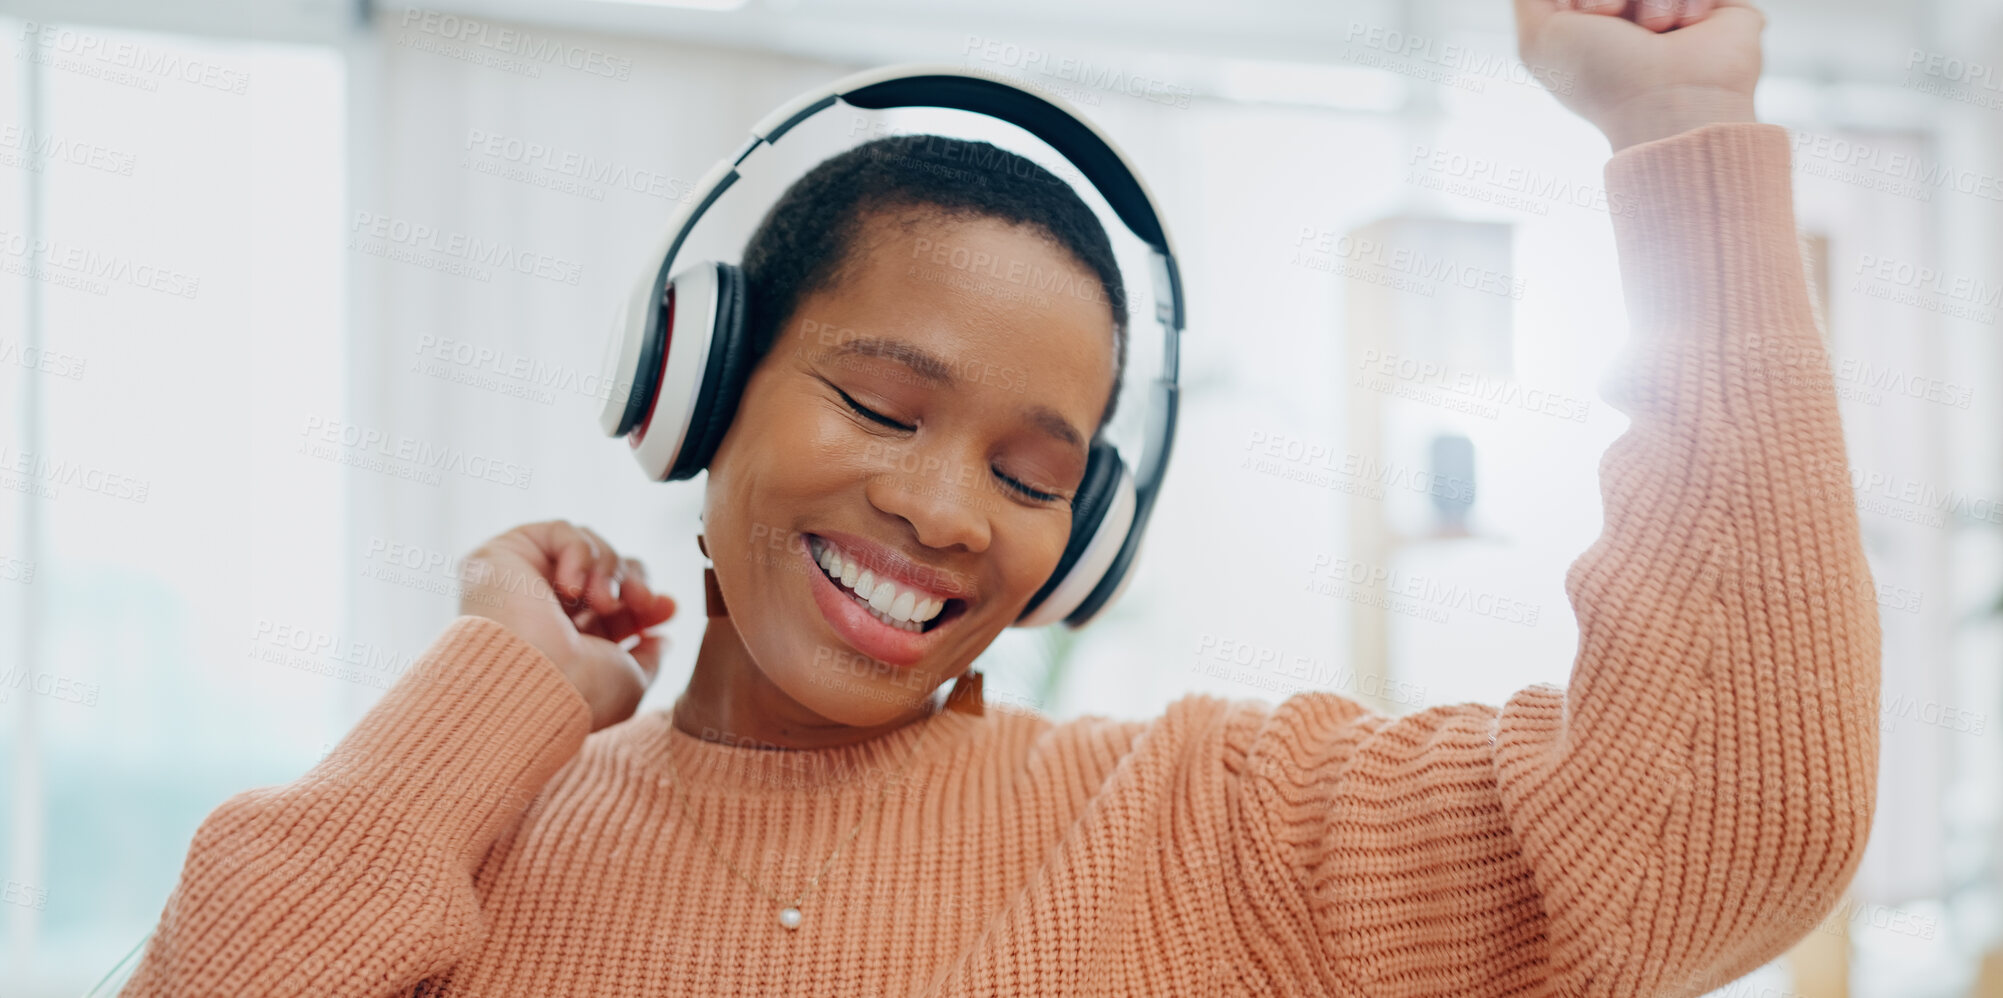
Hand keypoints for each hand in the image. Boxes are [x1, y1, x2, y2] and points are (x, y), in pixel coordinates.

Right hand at [458, 520, 677, 731]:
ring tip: (604, 602)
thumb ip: (647, 659)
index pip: (613, 606)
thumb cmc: (578, 692)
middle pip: (603, 571)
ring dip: (608, 572)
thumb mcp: (629, 682)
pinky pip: (561, 531)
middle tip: (643, 600)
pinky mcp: (505, 554)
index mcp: (565, 643)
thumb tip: (661, 641)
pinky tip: (571, 589)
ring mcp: (521, 581)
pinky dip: (580, 554)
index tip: (668, 608)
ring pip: (587, 548)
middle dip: (632, 581)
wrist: (530, 683)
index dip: (644, 601)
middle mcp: (541, 611)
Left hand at [1514, 0, 1766, 151]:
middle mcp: (1636, 15)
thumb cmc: (1604, 78)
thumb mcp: (1539, 41)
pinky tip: (1686, 24)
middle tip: (1615, 17)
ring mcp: (1677, 9)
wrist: (1673, 101)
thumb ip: (1531, 2)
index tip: (1590, 16)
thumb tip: (1562, 0)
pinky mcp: (1723, 5)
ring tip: (1657, 27)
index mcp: (1595, 22)